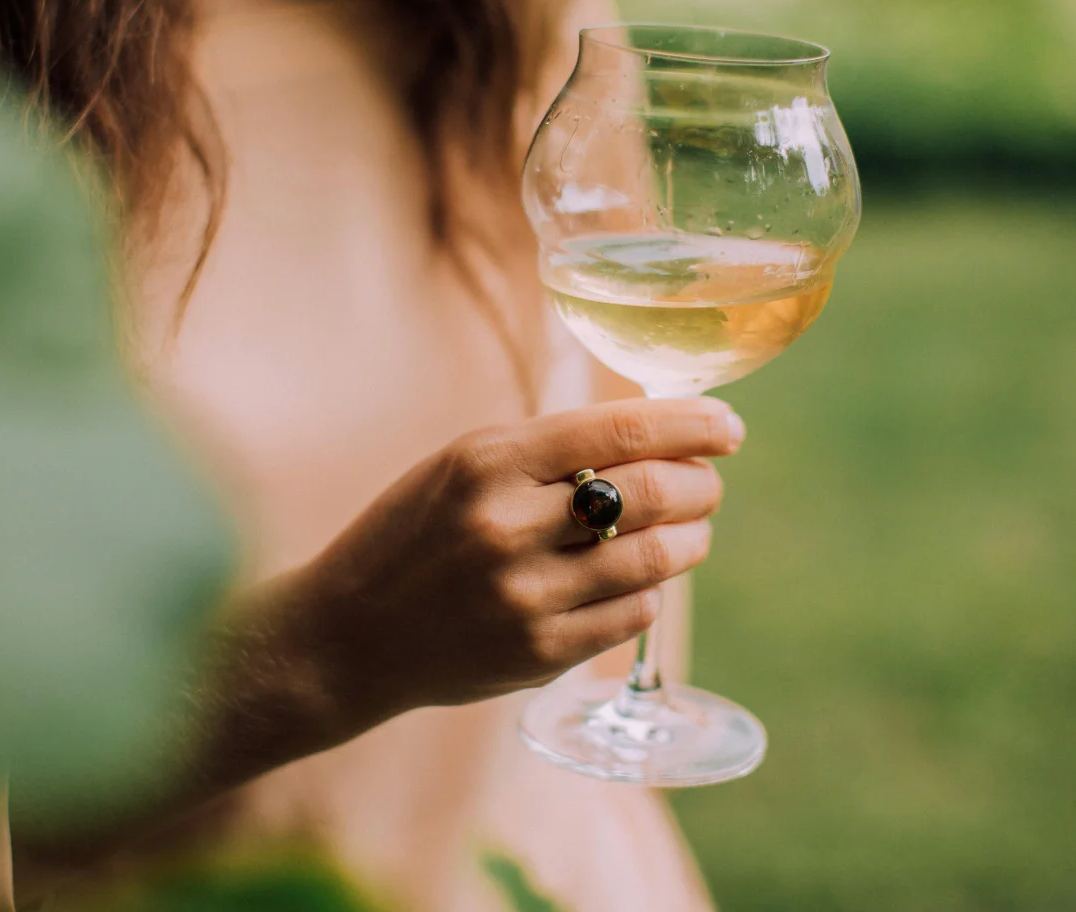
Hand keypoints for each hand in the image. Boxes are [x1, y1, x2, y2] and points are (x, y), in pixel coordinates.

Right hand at [16, 397, 744, 856]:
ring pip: (656, 560)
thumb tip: (658, 436)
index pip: (619, 430)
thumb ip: (549, 450)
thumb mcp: (463, 465)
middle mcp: (508, 526)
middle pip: (652, 493)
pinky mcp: (538, 652)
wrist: (347, 635)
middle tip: (709, 483)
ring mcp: (526, 595)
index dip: (690, 424)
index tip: (729, 425)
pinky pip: (633, 616)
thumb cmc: (413, 535)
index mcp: (488, 461)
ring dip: (689, 541)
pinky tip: (633, 582)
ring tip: (686, 533)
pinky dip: (648, 593)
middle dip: (700, 485)